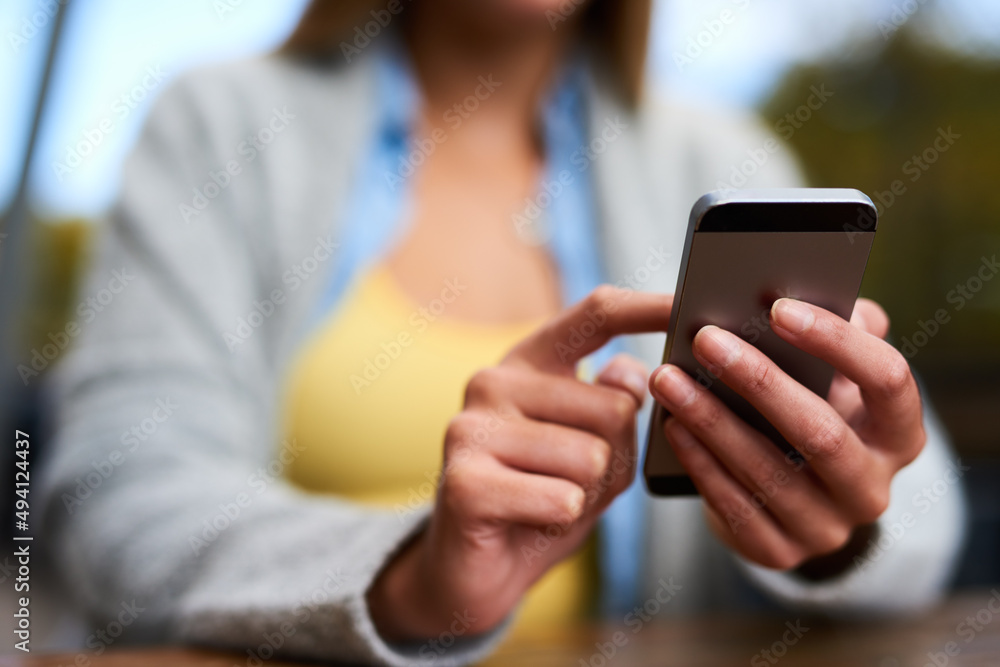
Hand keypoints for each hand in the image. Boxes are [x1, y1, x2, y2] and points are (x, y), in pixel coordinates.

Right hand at [367, 286, 671, 638]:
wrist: (475, 572)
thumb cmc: (542, 502)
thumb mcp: (596, 452)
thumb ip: (616, 409)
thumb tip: (635, 371)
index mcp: (530, 363)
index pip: (595, 315)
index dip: (647, 306)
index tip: (690, 300)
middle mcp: (493, 380)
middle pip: (613, 407)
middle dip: (614, 461)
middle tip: (571, 484)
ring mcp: (471, 427)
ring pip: (592, 457)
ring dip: (587, 496)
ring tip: (546, 503)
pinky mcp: (463, 480)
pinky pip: (562, 498)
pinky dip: (561, 521)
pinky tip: (527, 522)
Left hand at [648, 297, 924, 570]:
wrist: (795, 501)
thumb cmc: (813, 413)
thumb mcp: (835, 377)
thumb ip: (840, 330)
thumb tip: (815, 290)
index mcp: (899, 433)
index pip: (889, 381)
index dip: (838, 342)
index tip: (778, 307)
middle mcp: (872, 487)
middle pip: (820, 432)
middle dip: (759, 381)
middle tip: (705, 338)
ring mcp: (828, 528)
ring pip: (767, 470)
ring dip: (711, 419)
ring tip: (667, 377)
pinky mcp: (780, 552)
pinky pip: (735, 505)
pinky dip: (700, 461)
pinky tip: (672, 425)